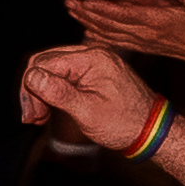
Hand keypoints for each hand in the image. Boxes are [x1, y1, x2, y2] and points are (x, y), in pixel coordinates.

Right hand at [18, 41, 163, 150]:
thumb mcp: (88, 111)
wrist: (153, 132)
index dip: (31, 88)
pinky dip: (54, 91)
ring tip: (39, 117)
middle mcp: (93, 54)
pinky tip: (50, 109)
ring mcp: (95, 62)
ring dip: (42, 92)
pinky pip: (65, 75)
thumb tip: (32, 77)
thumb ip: (58, 92)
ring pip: (52, 69)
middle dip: (34, 90)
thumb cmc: (126, 124)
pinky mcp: (95, 72)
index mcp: (93, 59)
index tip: (31, 115)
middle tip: (32, 117)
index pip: (45, 63)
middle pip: (45, 63)